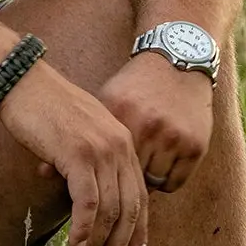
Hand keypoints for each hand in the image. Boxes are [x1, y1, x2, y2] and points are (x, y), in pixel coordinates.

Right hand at [0, 62, 148, 245]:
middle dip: (120, 245)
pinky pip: (88, 204)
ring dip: (96, 245)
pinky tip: (74, 245)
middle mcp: (119, 145)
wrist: (22, 80)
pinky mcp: (79, 154)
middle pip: (130, 207)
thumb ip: (86, 161)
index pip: (139, 193)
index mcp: (122, 140)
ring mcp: (101, 149)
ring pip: (110, 211)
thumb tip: (81, 197)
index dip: (138, 229)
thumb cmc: (42, 105)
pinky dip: (83, 230)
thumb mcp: (76, 133)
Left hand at [101, 51, 214, 193]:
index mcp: (121, 113)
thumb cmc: (138, 85)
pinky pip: (175, 182)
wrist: (178, 63)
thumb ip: (87, 131)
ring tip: (143, 166)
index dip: (101, 172)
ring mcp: (173, 137)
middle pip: (128, 176)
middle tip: (123, 174)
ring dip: (147, 179)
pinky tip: (162, 166)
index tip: (101, 175)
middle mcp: (148, 126)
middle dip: (124, 179)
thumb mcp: (109, 97)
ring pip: (153, 182)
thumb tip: (50, 170)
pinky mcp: (195, 146)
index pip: (104, 162)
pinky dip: (167, 180)